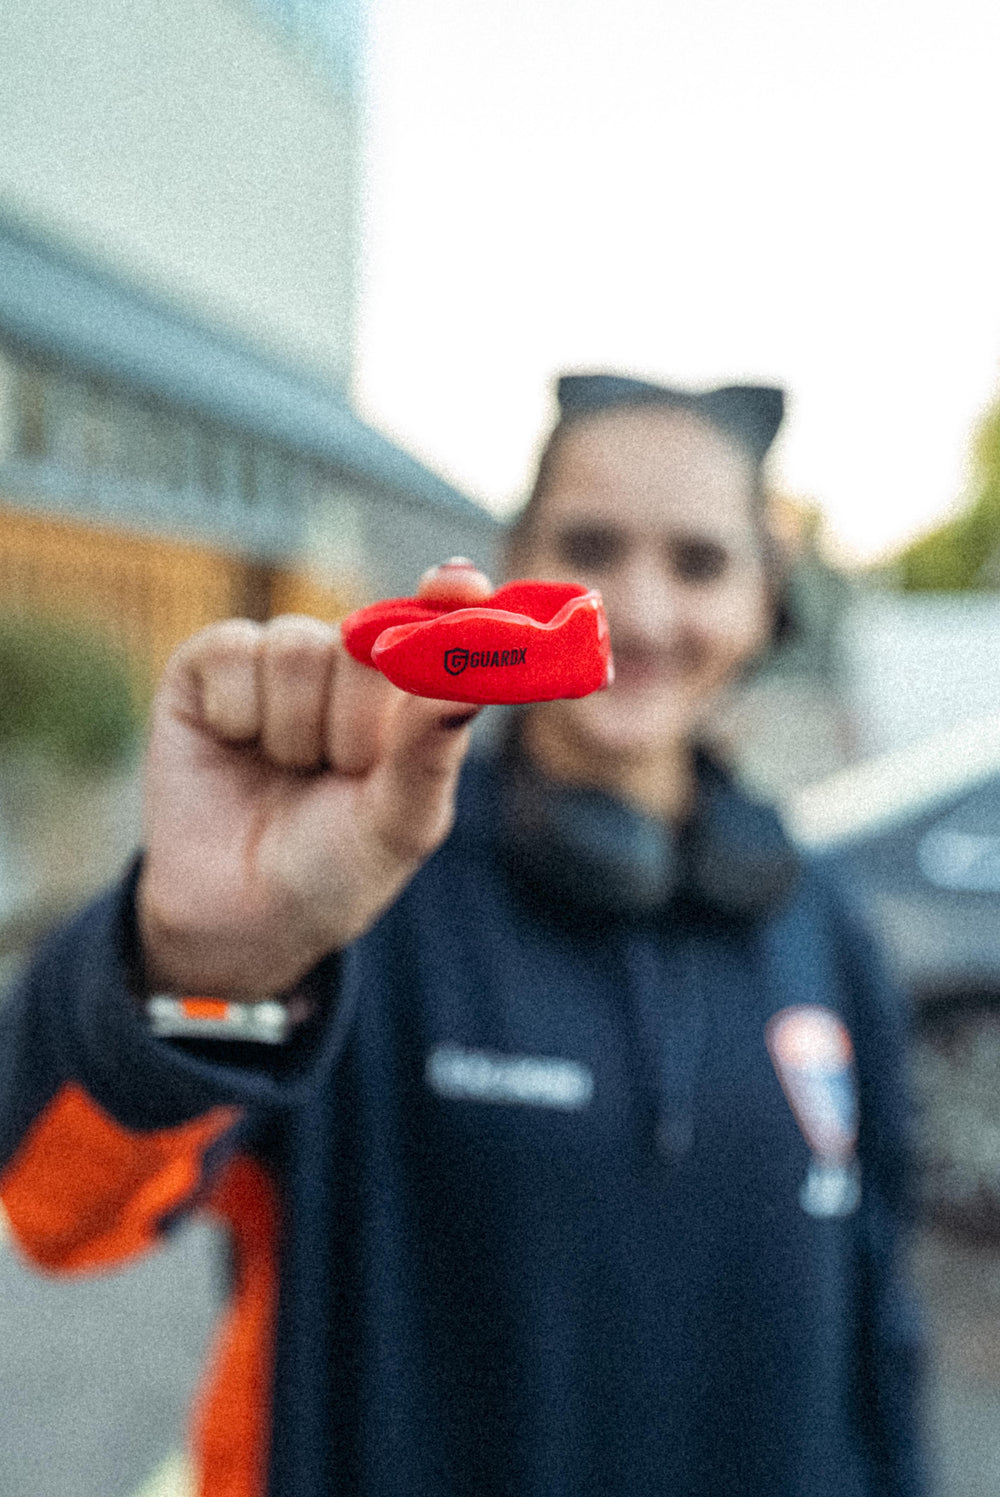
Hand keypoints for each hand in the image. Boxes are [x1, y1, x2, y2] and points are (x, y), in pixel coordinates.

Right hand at [136, 561, 490, 996]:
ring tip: (289, 771)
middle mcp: (348, 666)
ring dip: (296, 730)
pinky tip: (236, 746)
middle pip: (366, 639)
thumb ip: (432, 748)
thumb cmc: (335, 871)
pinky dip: (238, 712)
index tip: (459, 587)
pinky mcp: (210, 664)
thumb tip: (466, 678)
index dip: (449, 599)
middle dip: (356, 723)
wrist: (238, 919)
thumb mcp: (399, 824)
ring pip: (298, 646)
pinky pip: (234, 650)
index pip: (439, 624)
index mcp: (410, 696)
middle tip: (340, 775)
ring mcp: (279, 660)